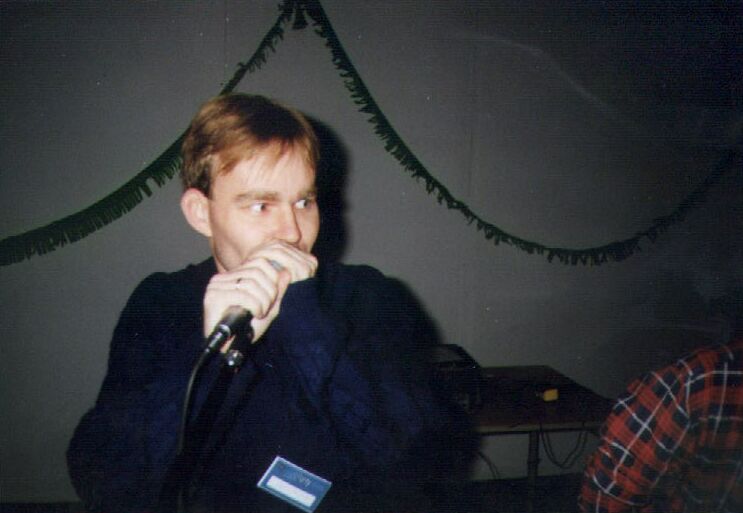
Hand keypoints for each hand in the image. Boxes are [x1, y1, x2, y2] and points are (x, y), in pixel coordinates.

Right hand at [203, 242, 317, 348]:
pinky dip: (255, 305)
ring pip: (251, 283)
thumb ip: (277, 290)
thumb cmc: (247, 328)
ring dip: (263, 300)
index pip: (260, 262)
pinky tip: (256, 314)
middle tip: (268, 308)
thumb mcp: (268, 306)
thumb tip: (286, 272)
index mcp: (234, 275)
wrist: (229, 348)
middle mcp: (222, 278)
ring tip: (261, 313)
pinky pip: (242, 295)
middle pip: (257, 271)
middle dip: (269, 291)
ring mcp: (216, 286)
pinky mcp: (213, 298)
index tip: (273, 298)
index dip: (273, 279)